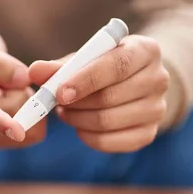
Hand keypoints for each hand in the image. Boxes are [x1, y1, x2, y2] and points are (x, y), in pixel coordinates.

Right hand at [0, 25, 45, 147]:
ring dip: (27, 104)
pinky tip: (15, 100)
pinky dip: (34, 115)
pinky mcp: (0, 141)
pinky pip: (32, 133)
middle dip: (21, 93)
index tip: (17, 132)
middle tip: (11, 75)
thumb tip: (21, 80)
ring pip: (24, 128)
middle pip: (10, 115)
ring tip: (8, 88)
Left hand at [29, 35, 169, 152]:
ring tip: (66, 112)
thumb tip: (34, 72)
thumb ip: (59, 66)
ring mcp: (157, 109)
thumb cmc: (102, 68)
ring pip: (108, 121)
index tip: (59, 93)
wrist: (133, 83)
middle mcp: (159, 79)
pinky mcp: (149, 134)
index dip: (85, 81)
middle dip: (76, 104)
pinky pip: (111, 142)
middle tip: (57, 103)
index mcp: (145, 51)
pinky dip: (87, 137)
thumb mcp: (84, 60)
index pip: (117, 66)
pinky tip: (80, 127)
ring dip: (78, 120)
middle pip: (110, 98)